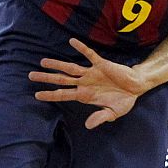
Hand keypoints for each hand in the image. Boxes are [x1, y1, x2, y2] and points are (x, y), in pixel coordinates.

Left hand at [29, 38, 146, 128]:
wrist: (137, 87)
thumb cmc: (124, 100)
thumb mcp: (113, 113)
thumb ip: (100, 118)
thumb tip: (87, 125)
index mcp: (85, 96)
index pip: (63, 95)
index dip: (50, 95)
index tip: (37, 95)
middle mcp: (84, 83)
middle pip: (61, 80)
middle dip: (46, 78)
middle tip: (30, 76)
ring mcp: (91, 73)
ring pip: (70, 68)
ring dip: (56, 65)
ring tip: (42, 62)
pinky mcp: (101, 64)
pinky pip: (89, 55)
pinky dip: (81, 48)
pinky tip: (72, 42)